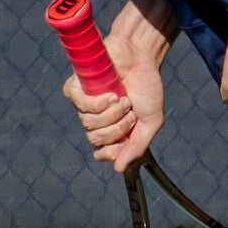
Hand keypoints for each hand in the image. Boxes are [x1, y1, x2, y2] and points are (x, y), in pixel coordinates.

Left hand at [61, 39, 165, 172]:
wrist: (142, 58)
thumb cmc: (146, 88)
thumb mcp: (150, 122)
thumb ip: (136, 147)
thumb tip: (119, 169)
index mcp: (112, 129)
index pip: (101, 152)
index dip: (113, 150)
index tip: (126, 140)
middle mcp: (95, 118)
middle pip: (95, 139)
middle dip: (116, 129)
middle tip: (130, 113)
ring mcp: (84, 104)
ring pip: (88, 124)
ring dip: (111, 114)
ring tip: (124, 99)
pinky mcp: (77, 88)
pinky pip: (81, 107)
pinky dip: (98, 104)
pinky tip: (111, 95)